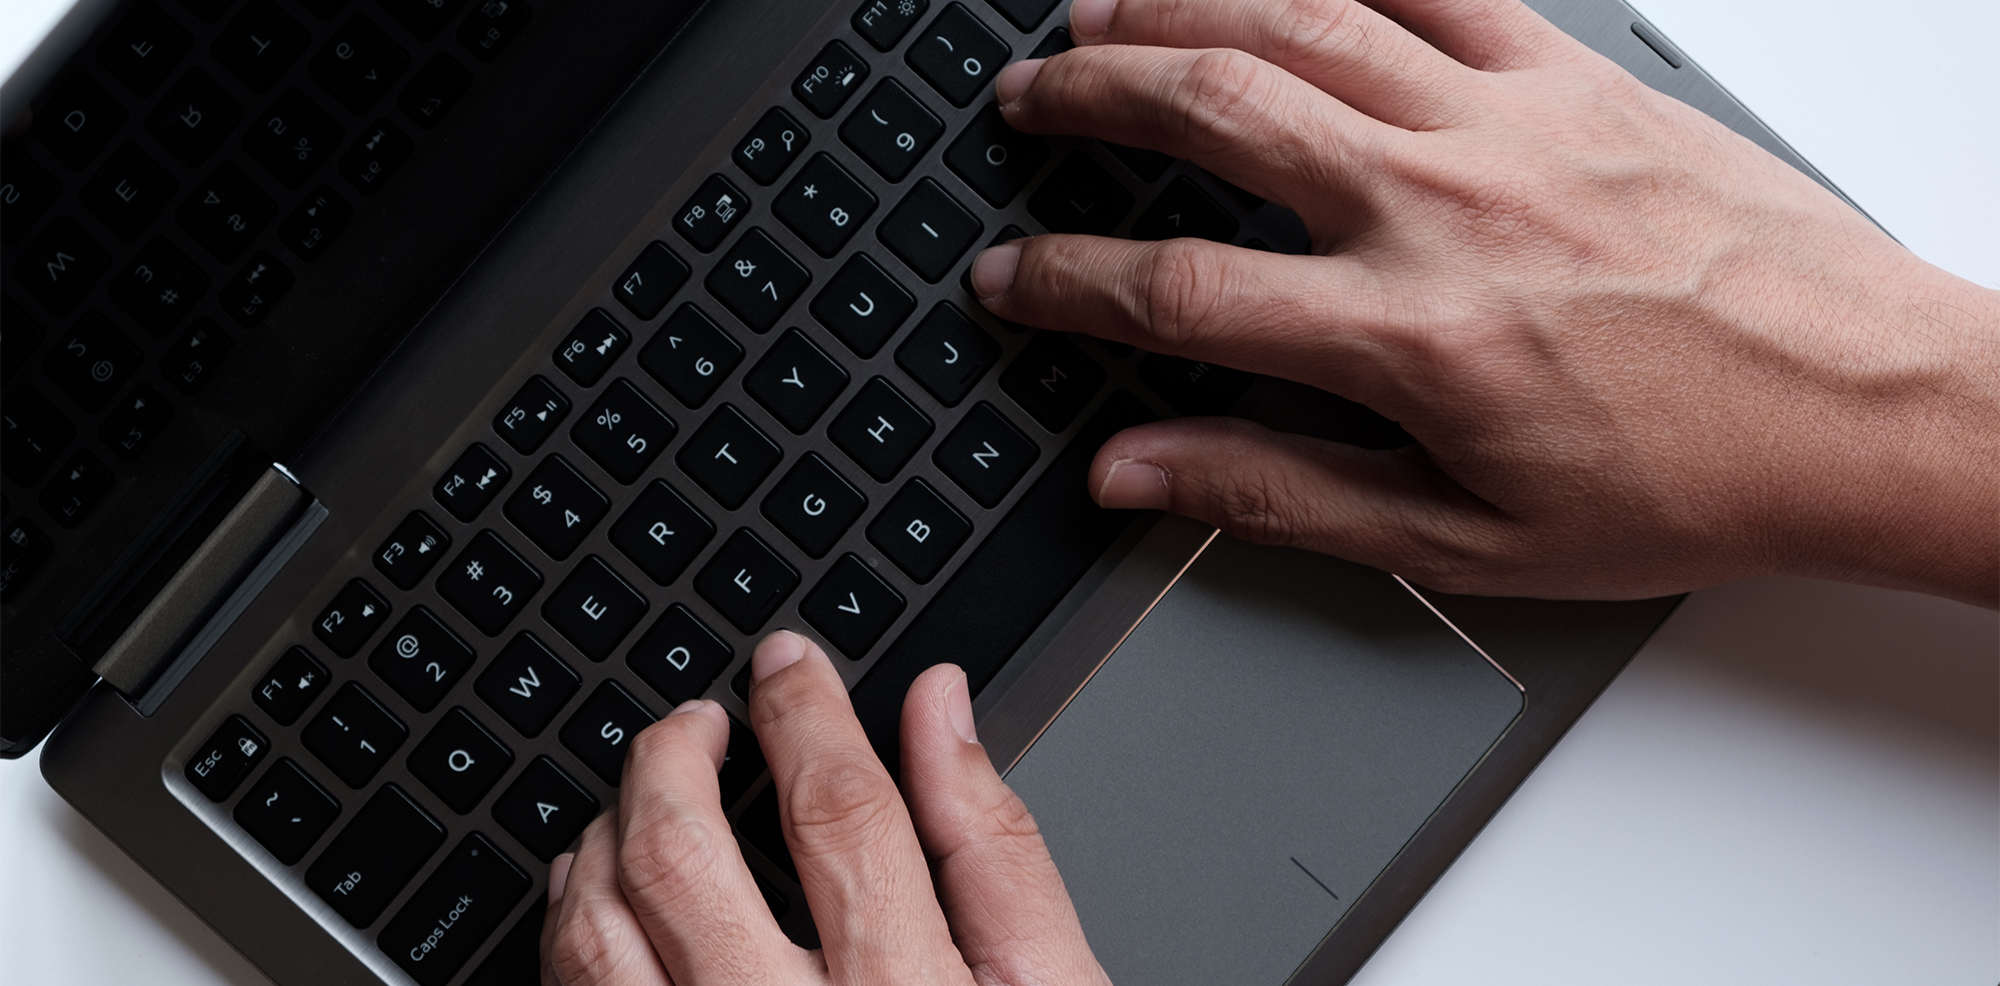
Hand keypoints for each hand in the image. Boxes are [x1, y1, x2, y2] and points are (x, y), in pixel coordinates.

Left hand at [540, 631, 1109, 985]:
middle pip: (681, 857)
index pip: (835, 808)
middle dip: (672, 756)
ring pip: (598, 938)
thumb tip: (941, 711)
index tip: (787, 667)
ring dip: (602, 839)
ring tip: (637, 800)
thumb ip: (996, 846)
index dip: (802, 712)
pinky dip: (569, 933)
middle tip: (695, 721)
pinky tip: (598, 901)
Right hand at [971, 0, 1999, 605]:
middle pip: (1215, 111)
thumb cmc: (1687, 479)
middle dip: (1092, 96)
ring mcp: (1508, 122)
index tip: (1008, 277)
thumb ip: (1281, 494)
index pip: (1174, 292)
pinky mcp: (1573, 75)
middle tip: (1029, 98)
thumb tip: (1138, 473)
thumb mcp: (1466, 538)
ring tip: (1107, 10)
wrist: (1865, 407)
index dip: (1063, 282)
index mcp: (1406, 335)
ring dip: (1184, 5)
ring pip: (1305, 21)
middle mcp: (1442, 206)